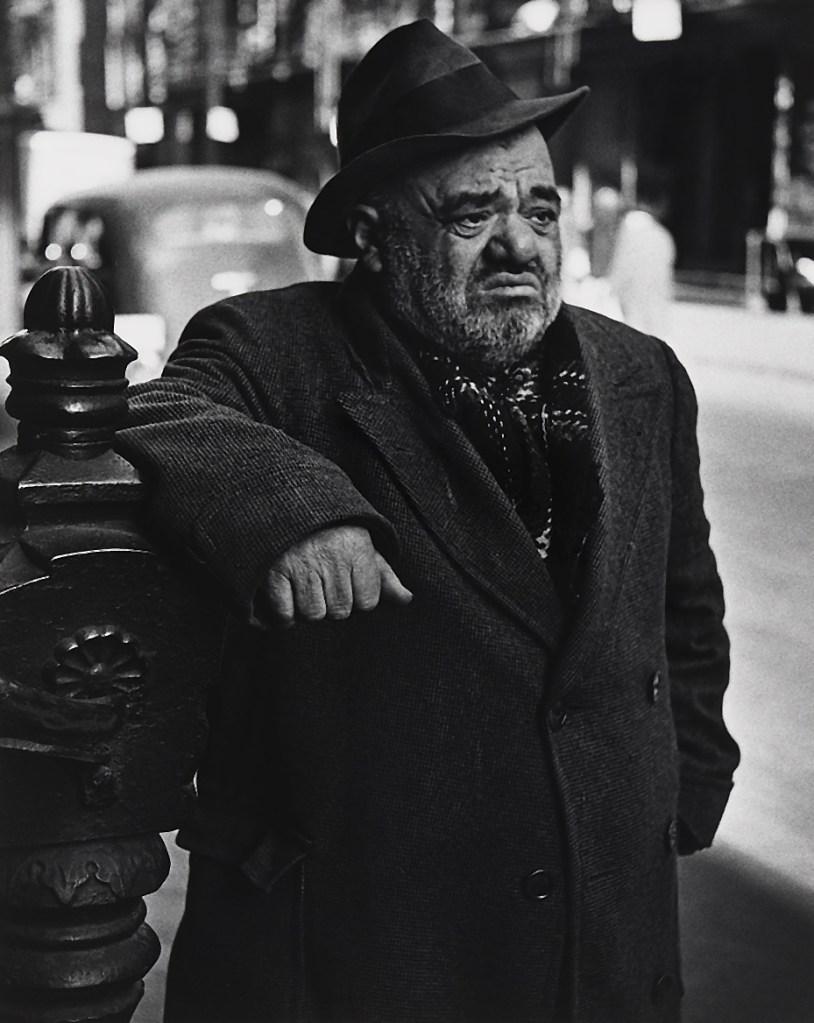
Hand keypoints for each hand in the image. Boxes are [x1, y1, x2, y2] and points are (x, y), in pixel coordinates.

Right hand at [260, 525, 412, 627]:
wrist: (288, 508)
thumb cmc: (331, 536)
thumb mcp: (362, 549)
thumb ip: (384, 577)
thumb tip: (406, 599)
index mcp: (357, 547)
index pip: (367, 603)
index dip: (357, 598)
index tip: (346, 580)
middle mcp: (331, 554)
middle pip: (339, 612)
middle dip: (331, 603)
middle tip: (322, 582)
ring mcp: (301, 562)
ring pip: (313, 615)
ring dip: (308, 609)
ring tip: (304, 587)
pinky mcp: (274, 571)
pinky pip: (285, 614)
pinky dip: (284, 615)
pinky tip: (287, 597)